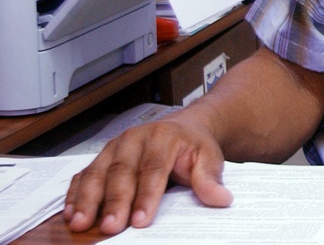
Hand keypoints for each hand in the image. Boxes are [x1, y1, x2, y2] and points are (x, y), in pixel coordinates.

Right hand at [64, 117, 231, 234]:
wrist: (183, 128)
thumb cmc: (193, 146)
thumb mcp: (209, 156)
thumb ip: (210, 178)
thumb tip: (220, 198)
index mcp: (163, 137)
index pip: (153, 169)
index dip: (146, 196)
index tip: (142, 220)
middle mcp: (134, 139)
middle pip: (121, 171)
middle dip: (114, 201)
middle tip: (110, 227)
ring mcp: (114, 147)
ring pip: (97, 172)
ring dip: (87, 199)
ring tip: (80, 222)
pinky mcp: (101, 157)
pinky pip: (83, 174)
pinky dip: (74, 193)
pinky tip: (70, 212)